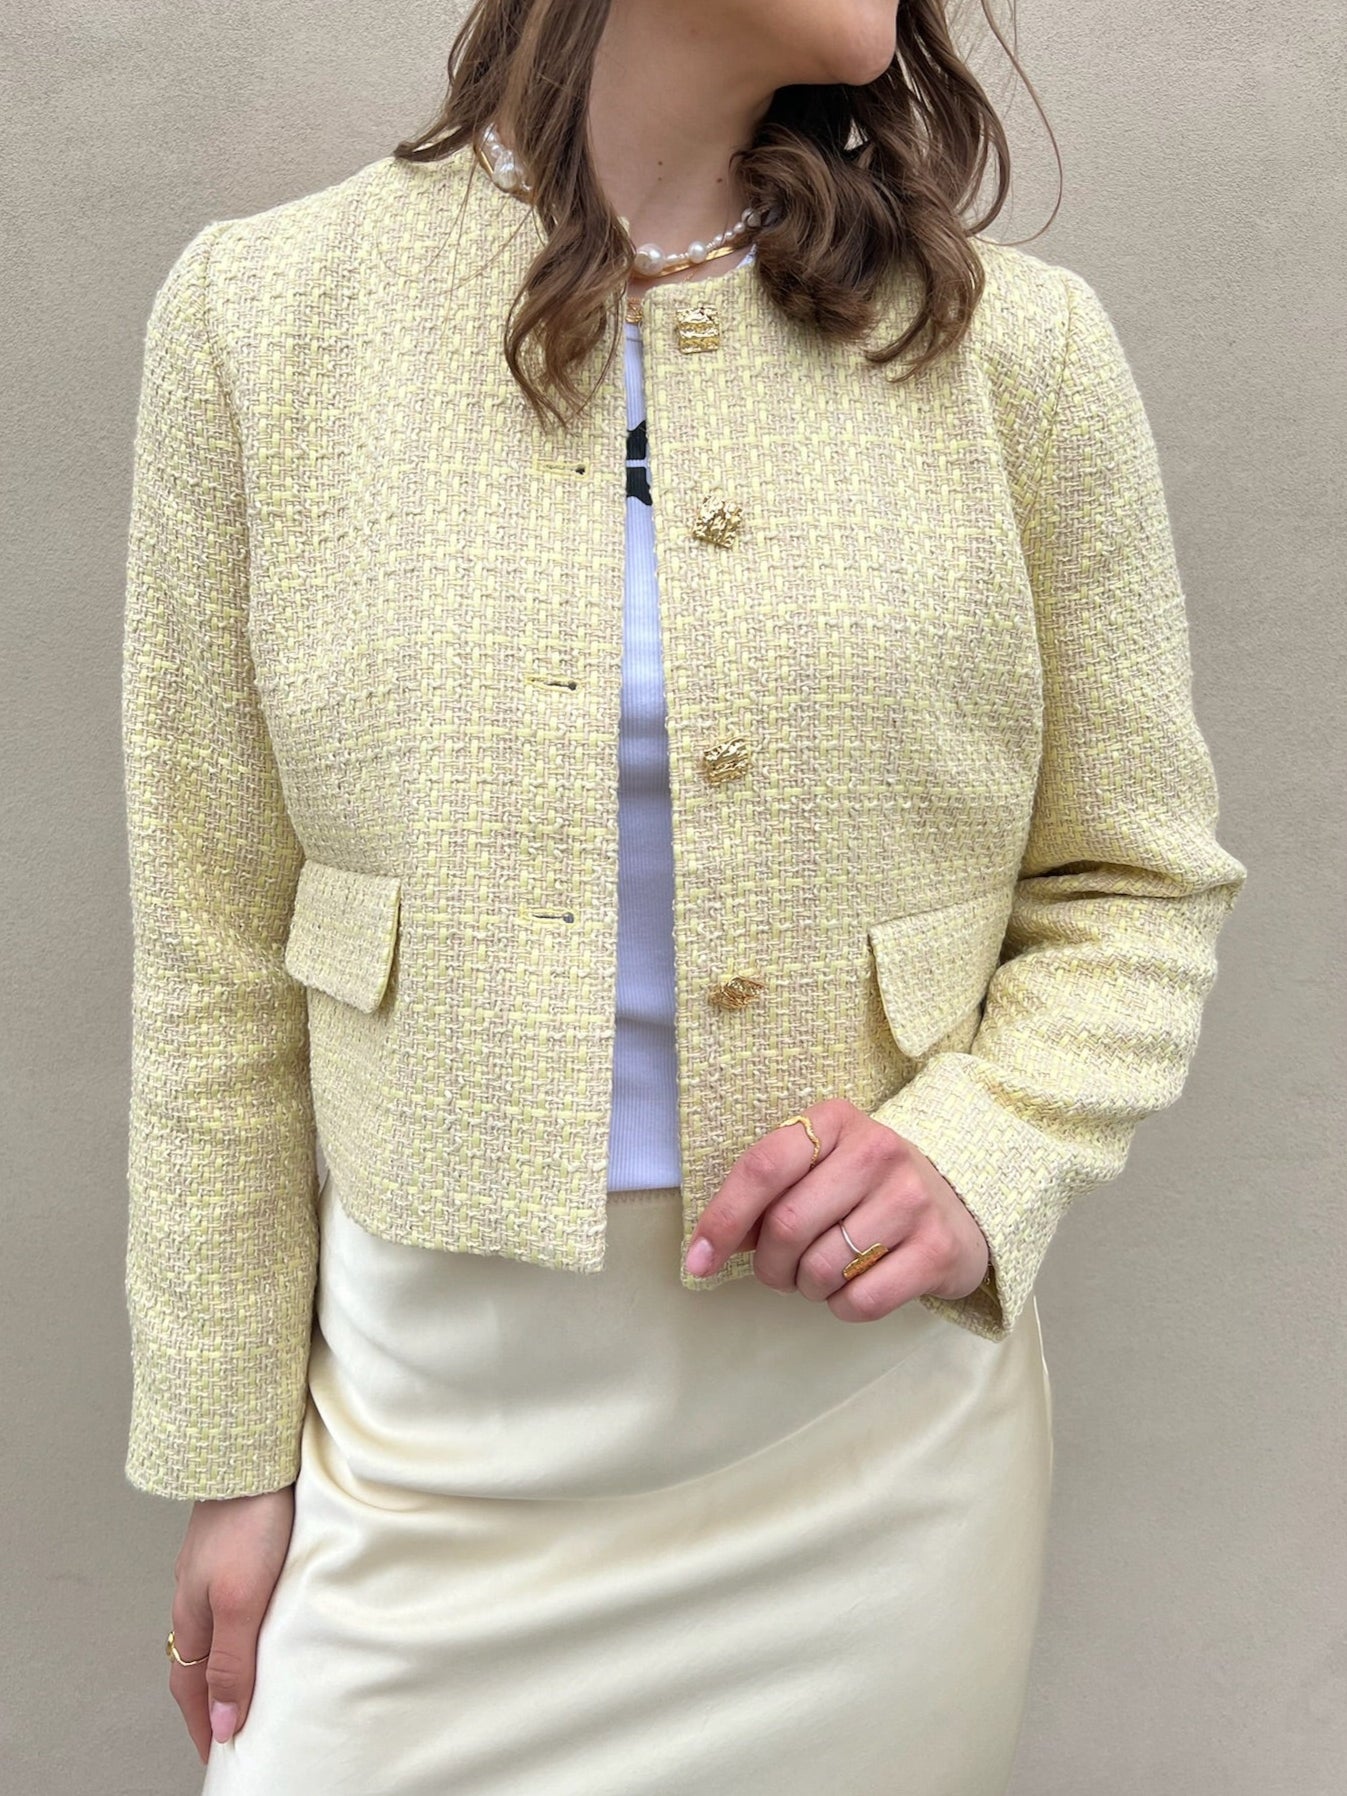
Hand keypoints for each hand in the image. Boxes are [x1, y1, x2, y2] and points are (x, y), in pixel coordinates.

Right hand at [168, 1485, 295, 1763]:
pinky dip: (243, 1622)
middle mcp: (195, 1592)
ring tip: (251, 1681)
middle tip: (233, 1728)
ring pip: (216, 1626)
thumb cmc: (249, 1519)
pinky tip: (265, 1617)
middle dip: (210, 1698)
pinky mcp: (235, 1542)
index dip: (203, 1723)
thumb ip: (231, 1661)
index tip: (218, 1754)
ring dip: (228, 1658)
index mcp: (191, 1613)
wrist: (250, 1450)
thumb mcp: (241, 1600)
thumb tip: (222, 1722)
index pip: (190, 1686)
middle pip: (198, 1659)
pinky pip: (234, 1596)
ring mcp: (213, 1565)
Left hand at [682, 1097, 990, 1319]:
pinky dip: (840, 1307)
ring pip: (819, 1269)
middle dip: (767, 1264)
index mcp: (836, 1121)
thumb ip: (767, 1195)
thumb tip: (709, 1246)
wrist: (958, 1204)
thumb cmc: (866, 1188)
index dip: (722, 1219)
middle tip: (779, 1270)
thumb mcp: (818, 1168)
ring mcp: (912, 1199)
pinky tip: (853, 1287)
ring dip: (804, 1288)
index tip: (698, 1261)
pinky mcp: (936, 1250)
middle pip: (786, 1225)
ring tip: (820, 1275)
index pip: (764, 1167)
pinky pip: (859, 1302)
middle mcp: (878, 1150)